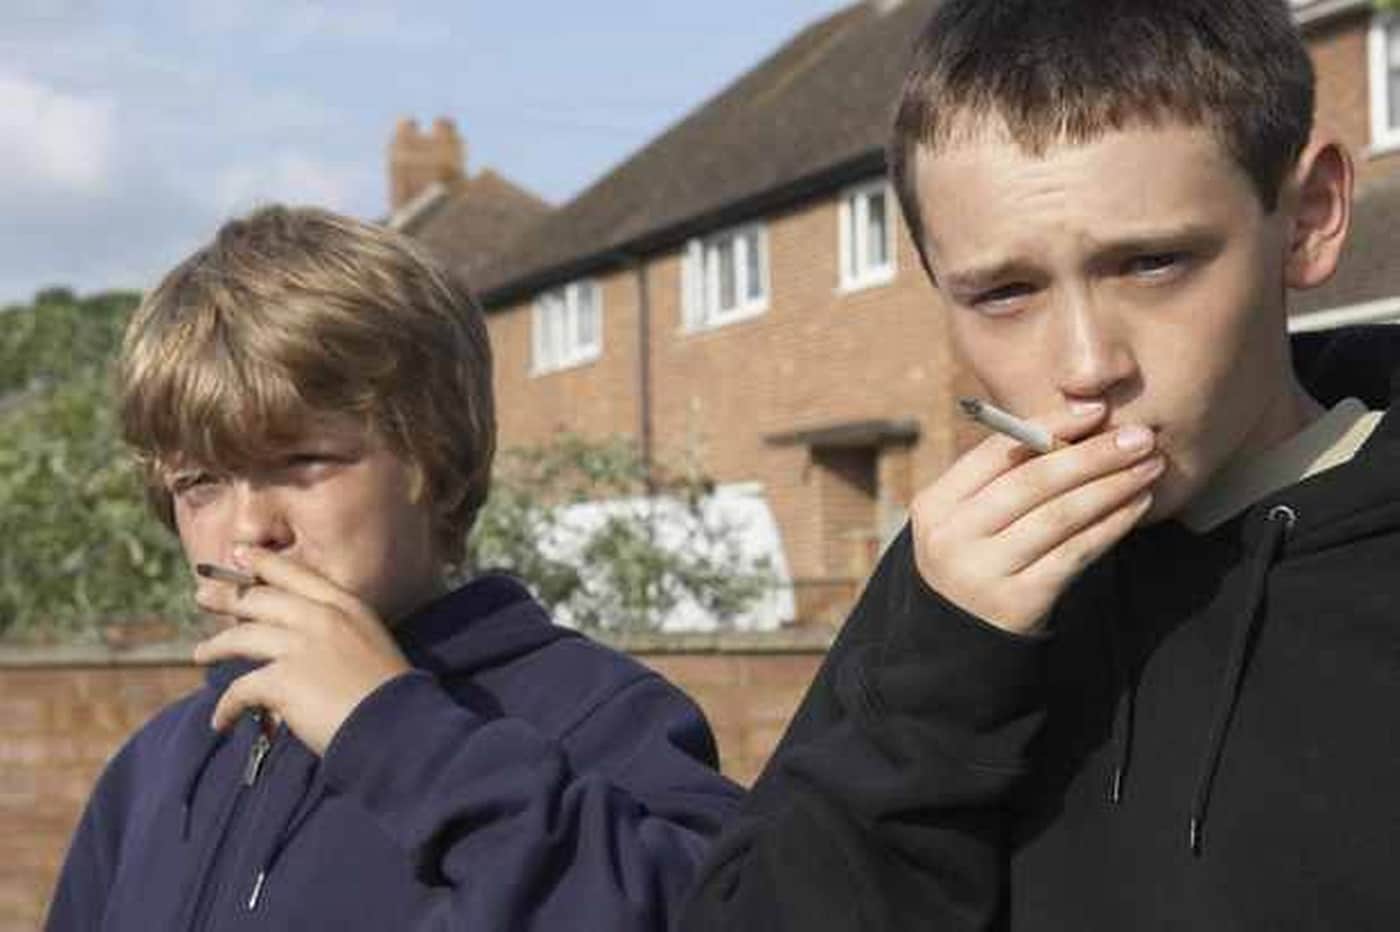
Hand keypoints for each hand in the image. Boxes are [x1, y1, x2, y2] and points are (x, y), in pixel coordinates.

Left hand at [192, 546, 411, 754]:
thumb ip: (339, 633)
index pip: (297, 575)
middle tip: (203, 596)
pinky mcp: (282, 680)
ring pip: (241, 637)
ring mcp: (299, 646)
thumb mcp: (370, 644)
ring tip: (200, 655)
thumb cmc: (389, 692)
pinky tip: (221, 720)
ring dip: (216, 647)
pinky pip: (239, 689)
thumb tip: (302, 642)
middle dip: (228, 596)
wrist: (395, 723)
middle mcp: (321, 617)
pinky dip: (226, 708)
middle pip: (260, 599)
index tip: (240, 553)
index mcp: (346, 606)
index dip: (264, 562)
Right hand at [911, 403, 1162, 634]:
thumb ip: (1005, 476)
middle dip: (1091, 454)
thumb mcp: (968, 518)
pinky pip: (1074, 553)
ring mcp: (982, 571)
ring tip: (1148, 467)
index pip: (995, 451)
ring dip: (1111, 486)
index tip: (1096, 410)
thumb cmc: (977, 558)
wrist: (959, 639)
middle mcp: (952, 536)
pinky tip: (1136, 505)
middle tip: (1139, 435)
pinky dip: (1110, 525)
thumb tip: (1079, 420)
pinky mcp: (1017, 601)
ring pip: (1057, 516)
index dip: (1048, 425)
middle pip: (1030, 482)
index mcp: (936, 504)